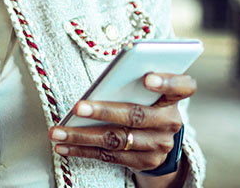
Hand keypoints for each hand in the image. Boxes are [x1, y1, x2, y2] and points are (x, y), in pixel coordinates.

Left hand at [48, 73, 195, 174]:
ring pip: (117, 139)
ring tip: (58, 132)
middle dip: (104, 111)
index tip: (147, 77)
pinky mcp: (145, 162)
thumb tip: (102, 80)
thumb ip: (132, 81)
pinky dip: (83, 151)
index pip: (182, 87)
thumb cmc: (143, 100)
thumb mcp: (146, 89)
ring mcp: (159, 145)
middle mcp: (171, 122)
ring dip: (83, 136)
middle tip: (78, 107)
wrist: (157, 136)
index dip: (167, 82)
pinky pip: (110, 156)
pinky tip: (64, 146)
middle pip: (136, 115)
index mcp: (174, 97)